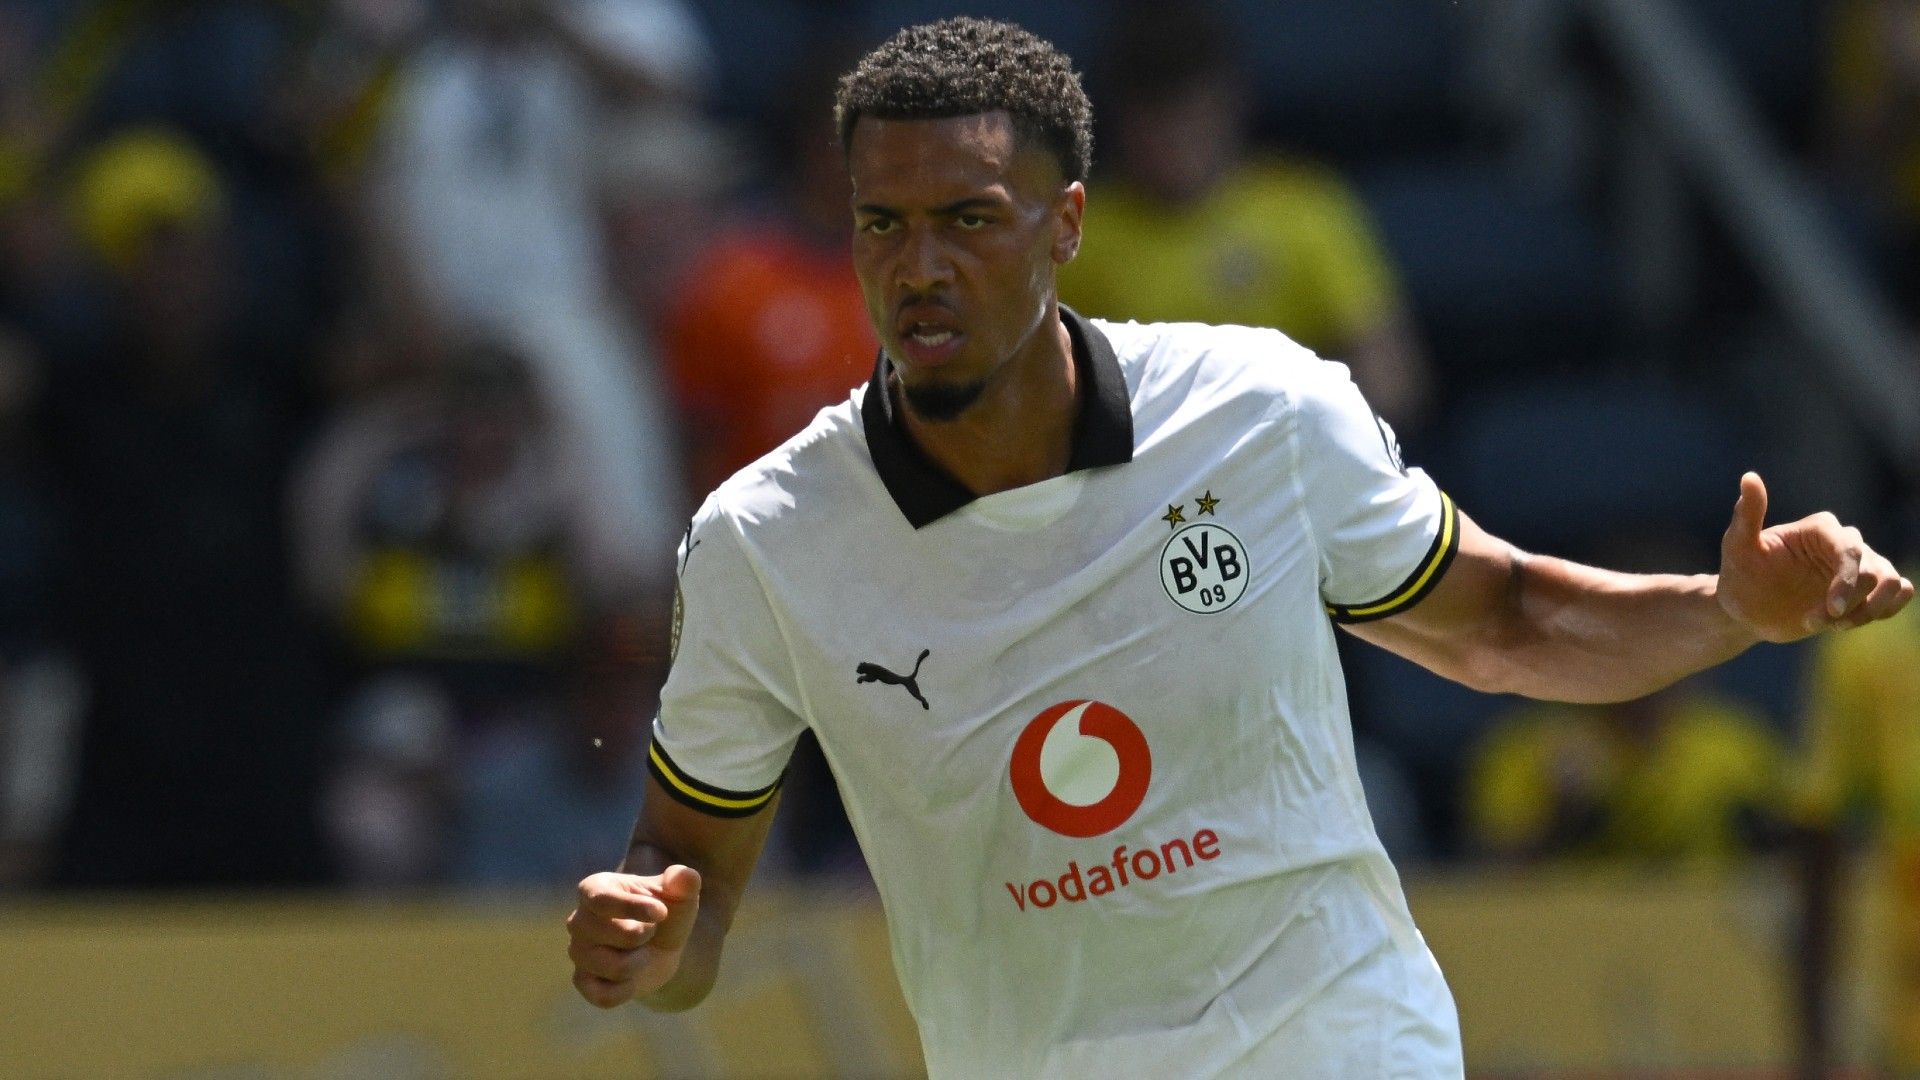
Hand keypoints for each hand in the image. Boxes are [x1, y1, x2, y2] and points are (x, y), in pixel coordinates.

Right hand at [567, 865, 701, 1007]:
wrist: (660, 947)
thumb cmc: (664, 912)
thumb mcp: (679, 894)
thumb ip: (683, 881)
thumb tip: (685, 876)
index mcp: (595, 889)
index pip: (603, 900)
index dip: (635, 908)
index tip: (662, 913)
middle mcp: (578, 920)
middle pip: (617, 935)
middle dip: (646, 936)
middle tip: (649, 931)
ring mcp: (578, 952)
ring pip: (616, 968)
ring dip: (641, 962)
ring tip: (641, 952)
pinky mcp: (582, 981)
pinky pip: (604, 995)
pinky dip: (628, 989)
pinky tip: (633, 976)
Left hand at [1717, 472, 1913, 642]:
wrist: (1748, 608)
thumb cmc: (1740, 574)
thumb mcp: (1737, 546)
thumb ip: (1747, 515)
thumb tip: (1749, 477)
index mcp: (1820, 529)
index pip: (1851, 549)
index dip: (1847, 581)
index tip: (1833, 610)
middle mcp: (1844, 543)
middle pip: (1874, 571)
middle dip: (1850, 604)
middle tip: (1812, 622)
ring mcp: (1858, 565)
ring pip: (1891, 582)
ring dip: (1868, 611)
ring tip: (1833, 625)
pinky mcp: (1866, 588)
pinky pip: (1899, 592)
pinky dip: (1885, 610)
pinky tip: (1849, 622)